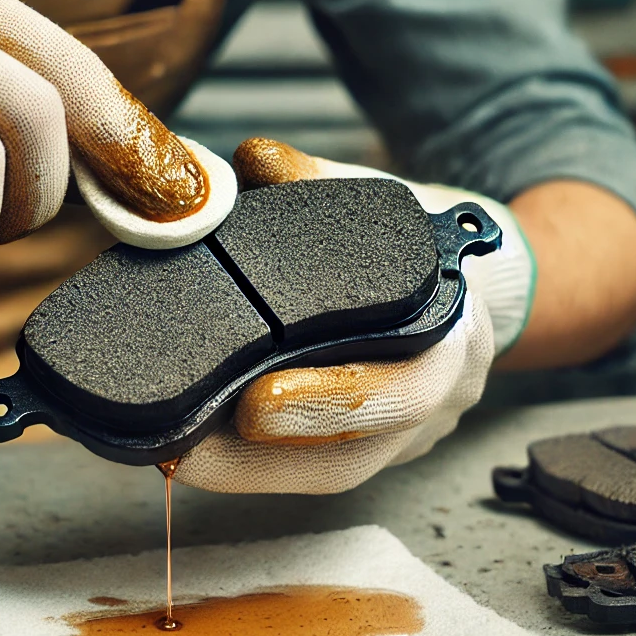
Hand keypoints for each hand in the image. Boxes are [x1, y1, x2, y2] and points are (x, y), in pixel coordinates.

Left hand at [173, 139, 534, 494]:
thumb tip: (253, 160)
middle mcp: (428, 403)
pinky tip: (191, 452)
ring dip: (241, 473)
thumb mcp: (382, 204)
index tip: (254, 403)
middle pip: (350, 457)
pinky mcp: (367, 448)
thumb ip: (318, 180)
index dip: (329, 404)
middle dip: (262, 458)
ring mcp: (399, 437)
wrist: (466, 290)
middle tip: (183, 447)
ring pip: (321, 475)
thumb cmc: (420, 248)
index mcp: (444, 339)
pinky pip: (309, 471)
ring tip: (169, 454)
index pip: (399, 389)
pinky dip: (248, 467)